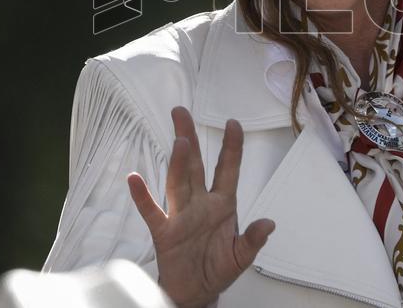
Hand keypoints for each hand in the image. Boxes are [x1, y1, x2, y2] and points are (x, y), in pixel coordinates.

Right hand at [127, 106, 274, 307]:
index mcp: (223, 205)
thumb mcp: (241, 256)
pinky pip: (152, 211)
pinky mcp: (164, 231)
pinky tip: (134, 179)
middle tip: (181, 112)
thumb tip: (268, 224)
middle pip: (194, 165)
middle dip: (189, 138)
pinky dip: (142, 197)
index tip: (233, 123)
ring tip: (179, 141)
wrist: (196, 292)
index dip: (231, 147)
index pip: (227, 169)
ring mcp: (181, 215)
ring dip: (178, 162)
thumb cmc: (217, 269)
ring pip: (177, 182)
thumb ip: (252, 240)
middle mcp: (200, 203)